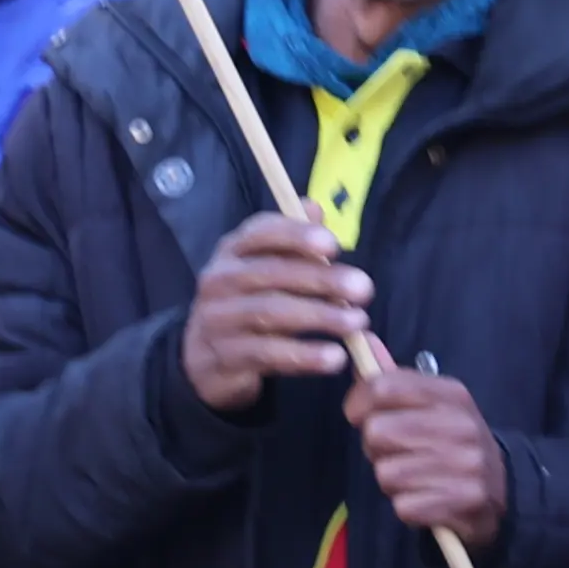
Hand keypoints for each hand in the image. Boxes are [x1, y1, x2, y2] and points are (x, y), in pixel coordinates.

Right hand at [180, 213, 371, 413]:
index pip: (262, 232)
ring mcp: (217, 318)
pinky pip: (268, 353)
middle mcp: (220, 279)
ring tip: (356, 323)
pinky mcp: (223, 356)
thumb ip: (292, 242)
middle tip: (364, 289)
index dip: (297, 236)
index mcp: (232, 250)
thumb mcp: (265, 269)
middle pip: (272, 272)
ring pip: (271, 312)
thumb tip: (314, 208)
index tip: (333, 246)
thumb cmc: (248, 304)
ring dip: (320, 316)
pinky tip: (335, 357)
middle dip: (322, 279)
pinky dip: (305, 356)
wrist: (204, 359)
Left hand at [349, 354, 508, 542]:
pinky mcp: (464, 500)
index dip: (357, 402)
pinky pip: (403, 505)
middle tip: (393, 451)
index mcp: (451, 394)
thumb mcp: (432, 404)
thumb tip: (363, 340)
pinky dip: (407, 507)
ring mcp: (465, 463)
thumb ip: (393, 377)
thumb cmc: (453, 440)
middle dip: (375, 447)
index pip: (383, 387)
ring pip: (386, 473)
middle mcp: (460, 425)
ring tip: (413, 477)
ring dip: (391, 480)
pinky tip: (426, 499)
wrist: (504, 487)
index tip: (358, 415)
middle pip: (377, 432)